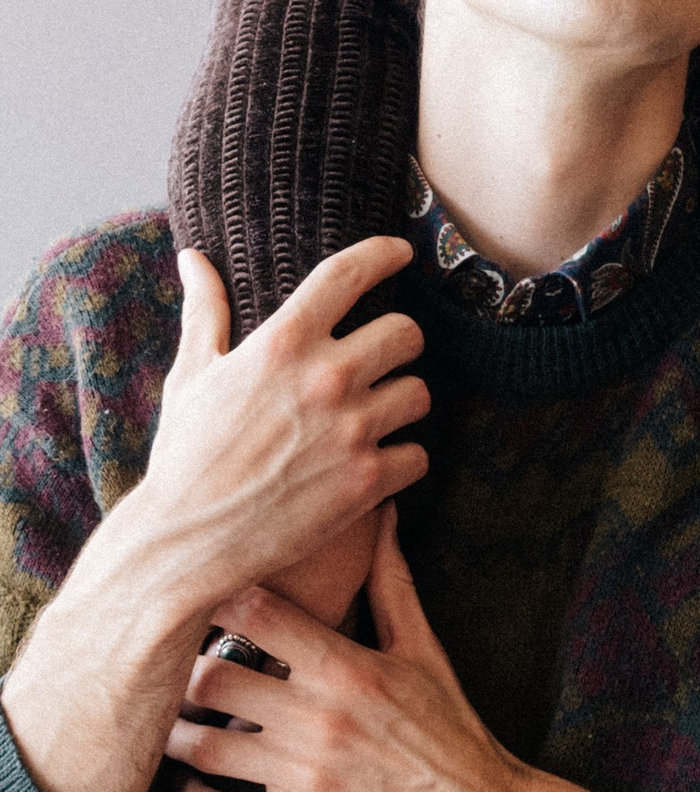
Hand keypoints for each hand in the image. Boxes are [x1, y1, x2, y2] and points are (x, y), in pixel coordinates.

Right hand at [139, 238, 428, 621]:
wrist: (186, 539)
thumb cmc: (186, 454)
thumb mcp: (191, 376)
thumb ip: (205, 312)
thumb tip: (193, 257)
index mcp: (281, 343)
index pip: (349, 274)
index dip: (384, 254)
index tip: (402, 252)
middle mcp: (325, 378)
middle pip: (407, 334)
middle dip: (398, 346)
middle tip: (383, 362)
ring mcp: (352, 430)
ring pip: (420, 393)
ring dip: (402, 405)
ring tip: (372, 420)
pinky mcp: (368, 481)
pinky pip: (419, 454)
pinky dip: (403, 461)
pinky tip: (374, 466)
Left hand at [165, 516, 649, 791]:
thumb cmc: (453, 732)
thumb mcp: (425, 653)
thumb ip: (391, 584)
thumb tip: (381, 513)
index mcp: (348, 668)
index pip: (254, 612)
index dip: (216, 600)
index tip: (203, 603)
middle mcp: (320, 718)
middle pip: (209, 680)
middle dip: (185, 675)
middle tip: (178, 672)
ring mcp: (305, 775)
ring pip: (201, 748)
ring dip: (178, 738)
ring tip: (178, 726)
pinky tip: (198, 783)